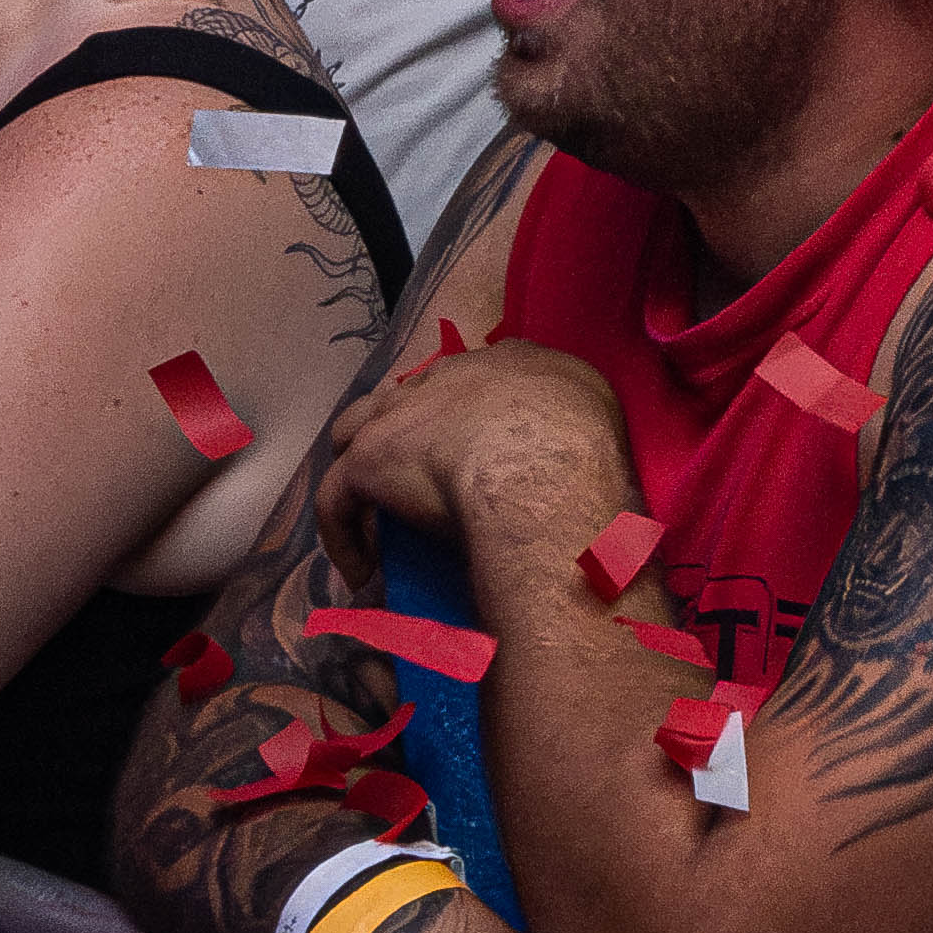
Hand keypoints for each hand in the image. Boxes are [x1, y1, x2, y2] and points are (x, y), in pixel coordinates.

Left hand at [306, 331, 635, 606]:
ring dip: (360, 469)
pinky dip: (344, 537)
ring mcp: (400, 413)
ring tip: (374, 516)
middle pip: (406, 395)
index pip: (472, 378)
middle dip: (403, 429)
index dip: (462, 412)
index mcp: (510, 361)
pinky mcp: (366, 458)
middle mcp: (448, 374)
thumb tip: (566, 447)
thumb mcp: (596, 409)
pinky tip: (361, 571)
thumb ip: (572, 414)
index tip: (470, 448)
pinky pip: (335, 501)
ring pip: (355, 432)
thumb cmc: (584, 444)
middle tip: (415, 478)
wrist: (542, 466)